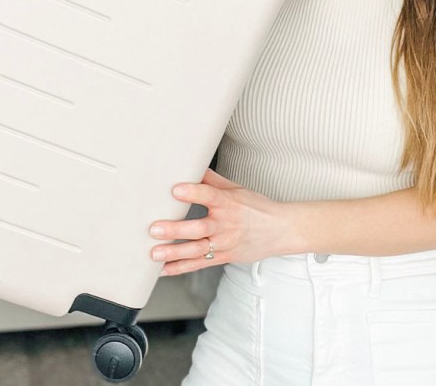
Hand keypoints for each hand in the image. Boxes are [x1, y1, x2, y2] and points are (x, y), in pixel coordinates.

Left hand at [148, 169, 288, 275]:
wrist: (281, 230)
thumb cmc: (258, 208)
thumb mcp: (237, 189)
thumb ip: (213, 181)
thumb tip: (193, 165)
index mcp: (229, 203)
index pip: (210, 196)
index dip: (193, 192)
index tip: (175, 189)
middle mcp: (226, 225)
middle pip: (199, 228)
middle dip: (175, 230)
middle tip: (154, 229)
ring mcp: (224, 244)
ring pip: (197, 250)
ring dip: (174, 253)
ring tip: (154, 253)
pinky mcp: (224, 257)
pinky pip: (200, 264)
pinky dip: (181, 267)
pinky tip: (163, 268)